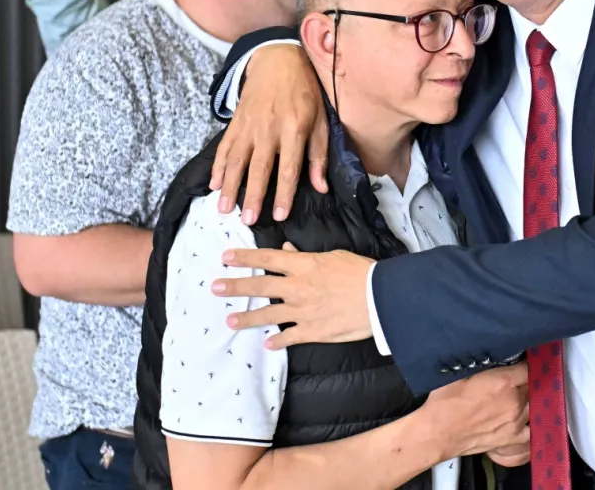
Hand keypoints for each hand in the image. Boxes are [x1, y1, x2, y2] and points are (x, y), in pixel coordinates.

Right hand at [210, 45, 327, 224]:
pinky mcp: (235, 122)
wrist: (278, 62)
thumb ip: (319, 155)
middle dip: (253, 196)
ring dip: (229, 186)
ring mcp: (249, 126)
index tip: (279, 216)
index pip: (289, 168)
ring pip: (236, 160)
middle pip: (259, 168)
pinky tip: (213, 184)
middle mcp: (269, 129)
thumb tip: (321, 187)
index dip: (284, 194)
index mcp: (294, 129)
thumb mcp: (322, 121)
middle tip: (247, 220)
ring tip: (224, 209)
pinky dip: (217, 166)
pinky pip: (224, 147)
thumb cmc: (305, 94)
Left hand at [215, 243, 373, 348]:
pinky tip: (268, 345)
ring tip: (229, 321)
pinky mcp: (313, 331)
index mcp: (304, 266)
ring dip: (246, 318)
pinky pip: (289, 337)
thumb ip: (308, 256)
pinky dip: (278, 341)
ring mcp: (303, 311)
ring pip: (268, 315)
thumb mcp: (335, 257)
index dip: (245, 258)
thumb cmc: (362, 273)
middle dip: (235, 286)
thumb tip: (288, 250)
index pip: (267, 259)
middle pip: (260, 286)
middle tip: (214, 287)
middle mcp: (298, 288)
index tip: (226, 257)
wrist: (380, 299)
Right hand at [422, 364, 529, 463]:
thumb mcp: (462, 372)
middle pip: (533, 386)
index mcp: (503, 382)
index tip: (521, 363)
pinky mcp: (512, 438)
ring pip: (534, 405)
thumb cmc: (445, 401)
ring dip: (529, 400)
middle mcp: (514, 401)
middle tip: (517, 379)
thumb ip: (484, 363)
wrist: (437, 433)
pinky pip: (532, 431)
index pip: (528, 367)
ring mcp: (516, 422)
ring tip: (519, 397)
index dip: (525, 364)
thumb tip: (494, 352)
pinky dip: (532, 424)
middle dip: (526, 381)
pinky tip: (527, 418)